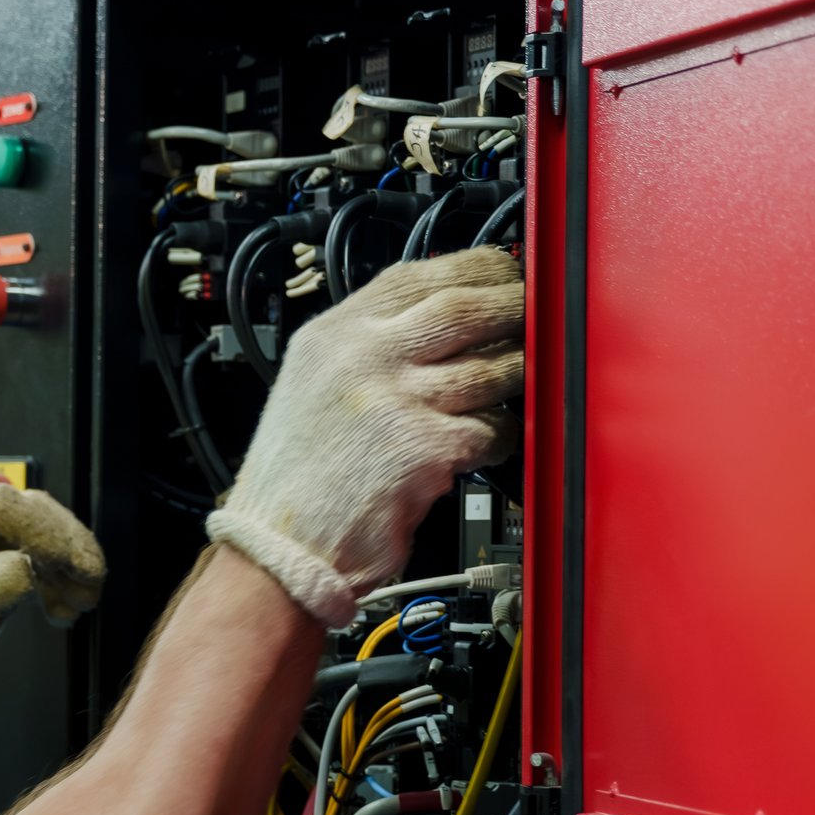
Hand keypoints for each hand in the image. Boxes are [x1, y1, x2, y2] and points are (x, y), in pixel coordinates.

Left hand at [0, 483, 105, 729]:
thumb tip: (31, 570)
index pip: (4, 506)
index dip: (46, 527)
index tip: (73, 559)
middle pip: (30, 516)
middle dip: (67, 545)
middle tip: (91, 578)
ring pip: (41, 541)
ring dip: (68, 568)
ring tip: (82, 602)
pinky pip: (39, 569)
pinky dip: (59, 586)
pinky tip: (64, 611)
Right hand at [208, 247, 522, 626]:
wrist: (280, 546)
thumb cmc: (296, 476)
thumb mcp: (312, 383)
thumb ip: (364, 345)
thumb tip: (439, 317)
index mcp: (331, 335)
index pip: (413, 277)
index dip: (470, 268)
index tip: (500, 272)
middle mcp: (361, 358)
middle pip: (460, 308)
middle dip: (511, 306)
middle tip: (535, 313)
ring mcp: (393, 400)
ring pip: (487, 366)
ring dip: (516, 372)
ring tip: (521, 378)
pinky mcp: (424, 448)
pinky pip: (488, 428)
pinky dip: (498, 435)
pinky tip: (487, 442)